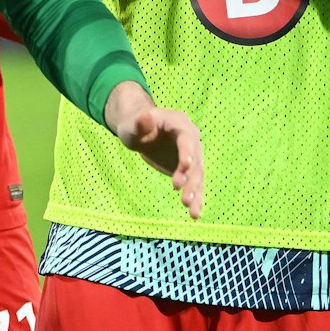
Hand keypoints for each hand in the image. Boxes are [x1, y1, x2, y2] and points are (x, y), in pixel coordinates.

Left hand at [104, 82, 203, 218]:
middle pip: (195, 160)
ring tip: (192, 211)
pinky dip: (196, 199)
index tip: (185, 166)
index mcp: (179, 123)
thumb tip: (146, 116)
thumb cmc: (134, 126)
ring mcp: (192, 155)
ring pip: (198, 175)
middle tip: (180, 191)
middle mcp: (191, 139)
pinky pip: (195, 185)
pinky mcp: (189, 170)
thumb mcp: (131, 124)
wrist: (141, 132)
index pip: (187, 138)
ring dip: (195, 192)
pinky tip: (195, 214)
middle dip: (190, 177)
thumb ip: (138, 123)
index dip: (187, 152)